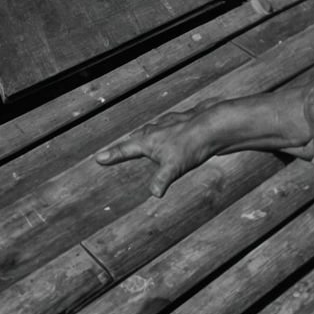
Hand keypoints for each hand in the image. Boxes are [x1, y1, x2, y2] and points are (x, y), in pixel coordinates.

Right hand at [94, 109, 215, 196]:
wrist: (214, 125)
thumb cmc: (192, 144)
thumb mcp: (174, 167)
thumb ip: (161, 179)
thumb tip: (154, 193)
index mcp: (149, 140)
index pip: (125, 149)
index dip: (112, 154)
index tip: (99, 157)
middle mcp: (157, 129)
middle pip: (139, 135)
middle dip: (130, 141)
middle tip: (121, 145)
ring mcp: (171, 123)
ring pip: (154, 127)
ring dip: (147, 132)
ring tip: (144, 135)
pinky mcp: (185, 120)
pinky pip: (171, 123)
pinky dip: (167, 127)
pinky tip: (173, 128)